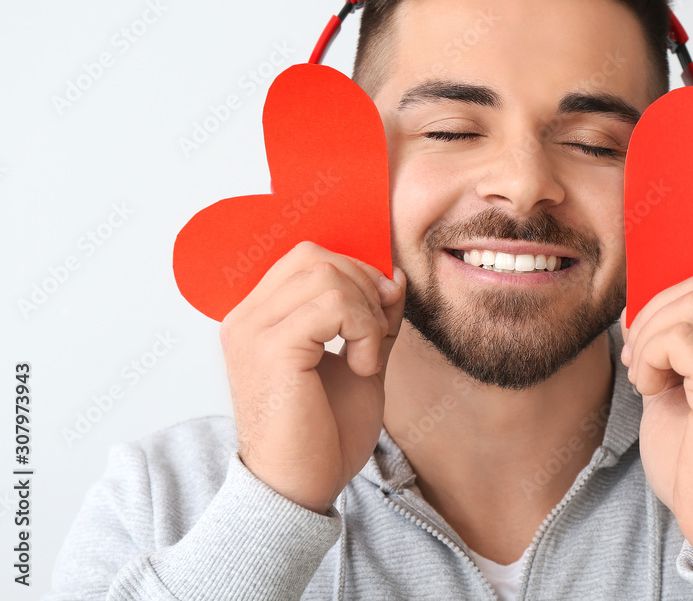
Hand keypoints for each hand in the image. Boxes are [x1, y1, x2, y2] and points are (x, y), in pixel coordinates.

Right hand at [219, 241, 405, 513]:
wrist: (300, 489)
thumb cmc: (324, 435)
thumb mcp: (360, 361)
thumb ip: (373, 318)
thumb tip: (392, 274)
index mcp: (260, 319)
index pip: (308, 258)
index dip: (356, 272)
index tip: (383, 310)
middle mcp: (247, 318)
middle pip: (316, 257)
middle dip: (364, 286)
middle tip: (377, 334)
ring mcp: (253, 330)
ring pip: (327, 275)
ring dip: (366, 314)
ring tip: (366, 356)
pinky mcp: (271, 348)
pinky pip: (333, 305)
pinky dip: (362, 330)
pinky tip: (361, 366)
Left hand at [620, 263, 692, 566]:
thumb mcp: (683, 382)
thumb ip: (670, 340)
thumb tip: (638, 301)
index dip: (671, 296)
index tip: (647, 335)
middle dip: (653, 315)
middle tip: (639, 359)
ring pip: (690, 306)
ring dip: (650, 338)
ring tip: (646, 377)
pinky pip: (681, 340)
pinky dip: (652, 358)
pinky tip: (651, 390)